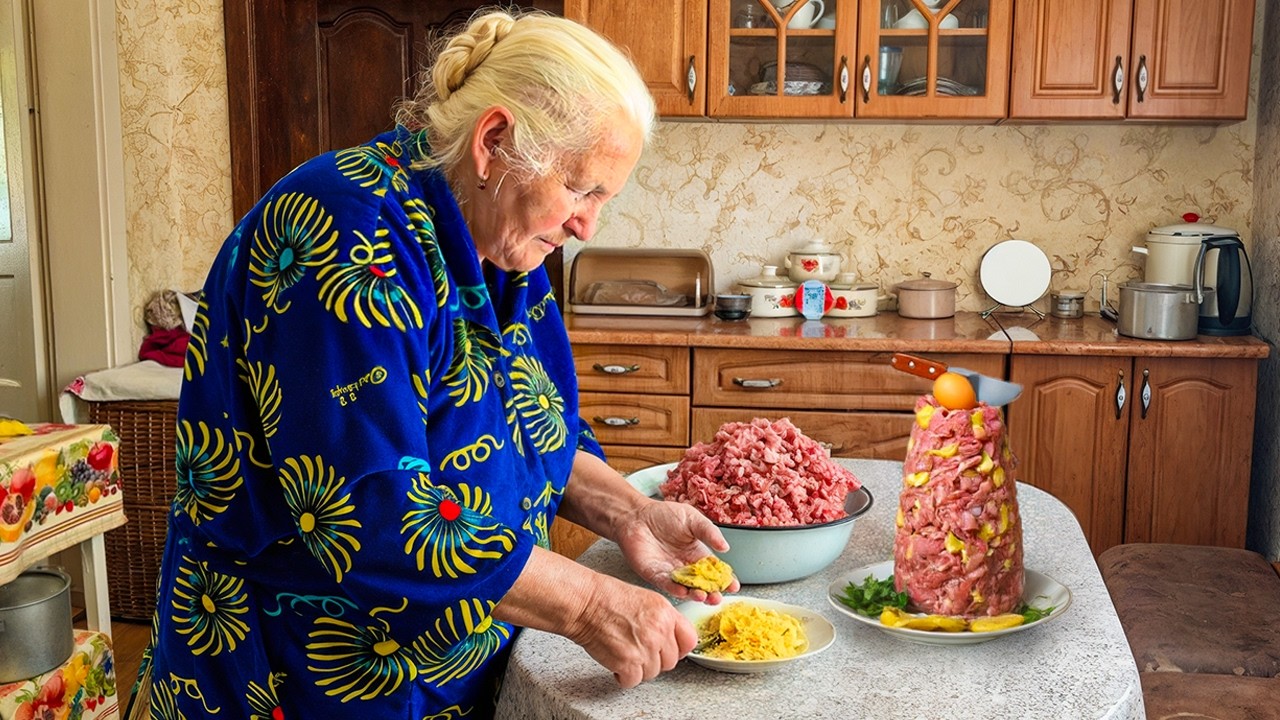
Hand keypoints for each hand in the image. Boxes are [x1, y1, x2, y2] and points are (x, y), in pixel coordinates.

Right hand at [569, 574, 698, 687]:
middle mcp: (659, 631)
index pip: (689, 641)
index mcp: (666, 613)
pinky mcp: (628, 663)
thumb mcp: (646, 600)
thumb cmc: (607, 598)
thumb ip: (663, 620)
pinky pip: (633, 681)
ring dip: (638, 668)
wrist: (585, 603)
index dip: (678, 648)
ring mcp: (645, 648)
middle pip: (670, 661)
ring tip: (624, 652)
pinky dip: (622, 676)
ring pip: (652, 673)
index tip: (668, 650)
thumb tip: (670, 639)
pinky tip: (616, 662)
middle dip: (654, 659)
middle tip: (638, 650)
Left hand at [614, 499, 740, 602]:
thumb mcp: (693, 519)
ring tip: (703, 596)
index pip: (715, 572)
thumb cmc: (664, 514)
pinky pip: (666, 585)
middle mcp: (686, 567)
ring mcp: (671, 573)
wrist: (636, 514)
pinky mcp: (655, 574)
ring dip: (695, 595)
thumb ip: (709, 532)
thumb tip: (726, 548)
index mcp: (698, 555)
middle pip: (703, 585)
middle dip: (712, 593)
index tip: (733, 586)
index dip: (725, 580)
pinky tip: (683, 591)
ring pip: (686, 589)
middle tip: (718, 597)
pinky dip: (675, 589)